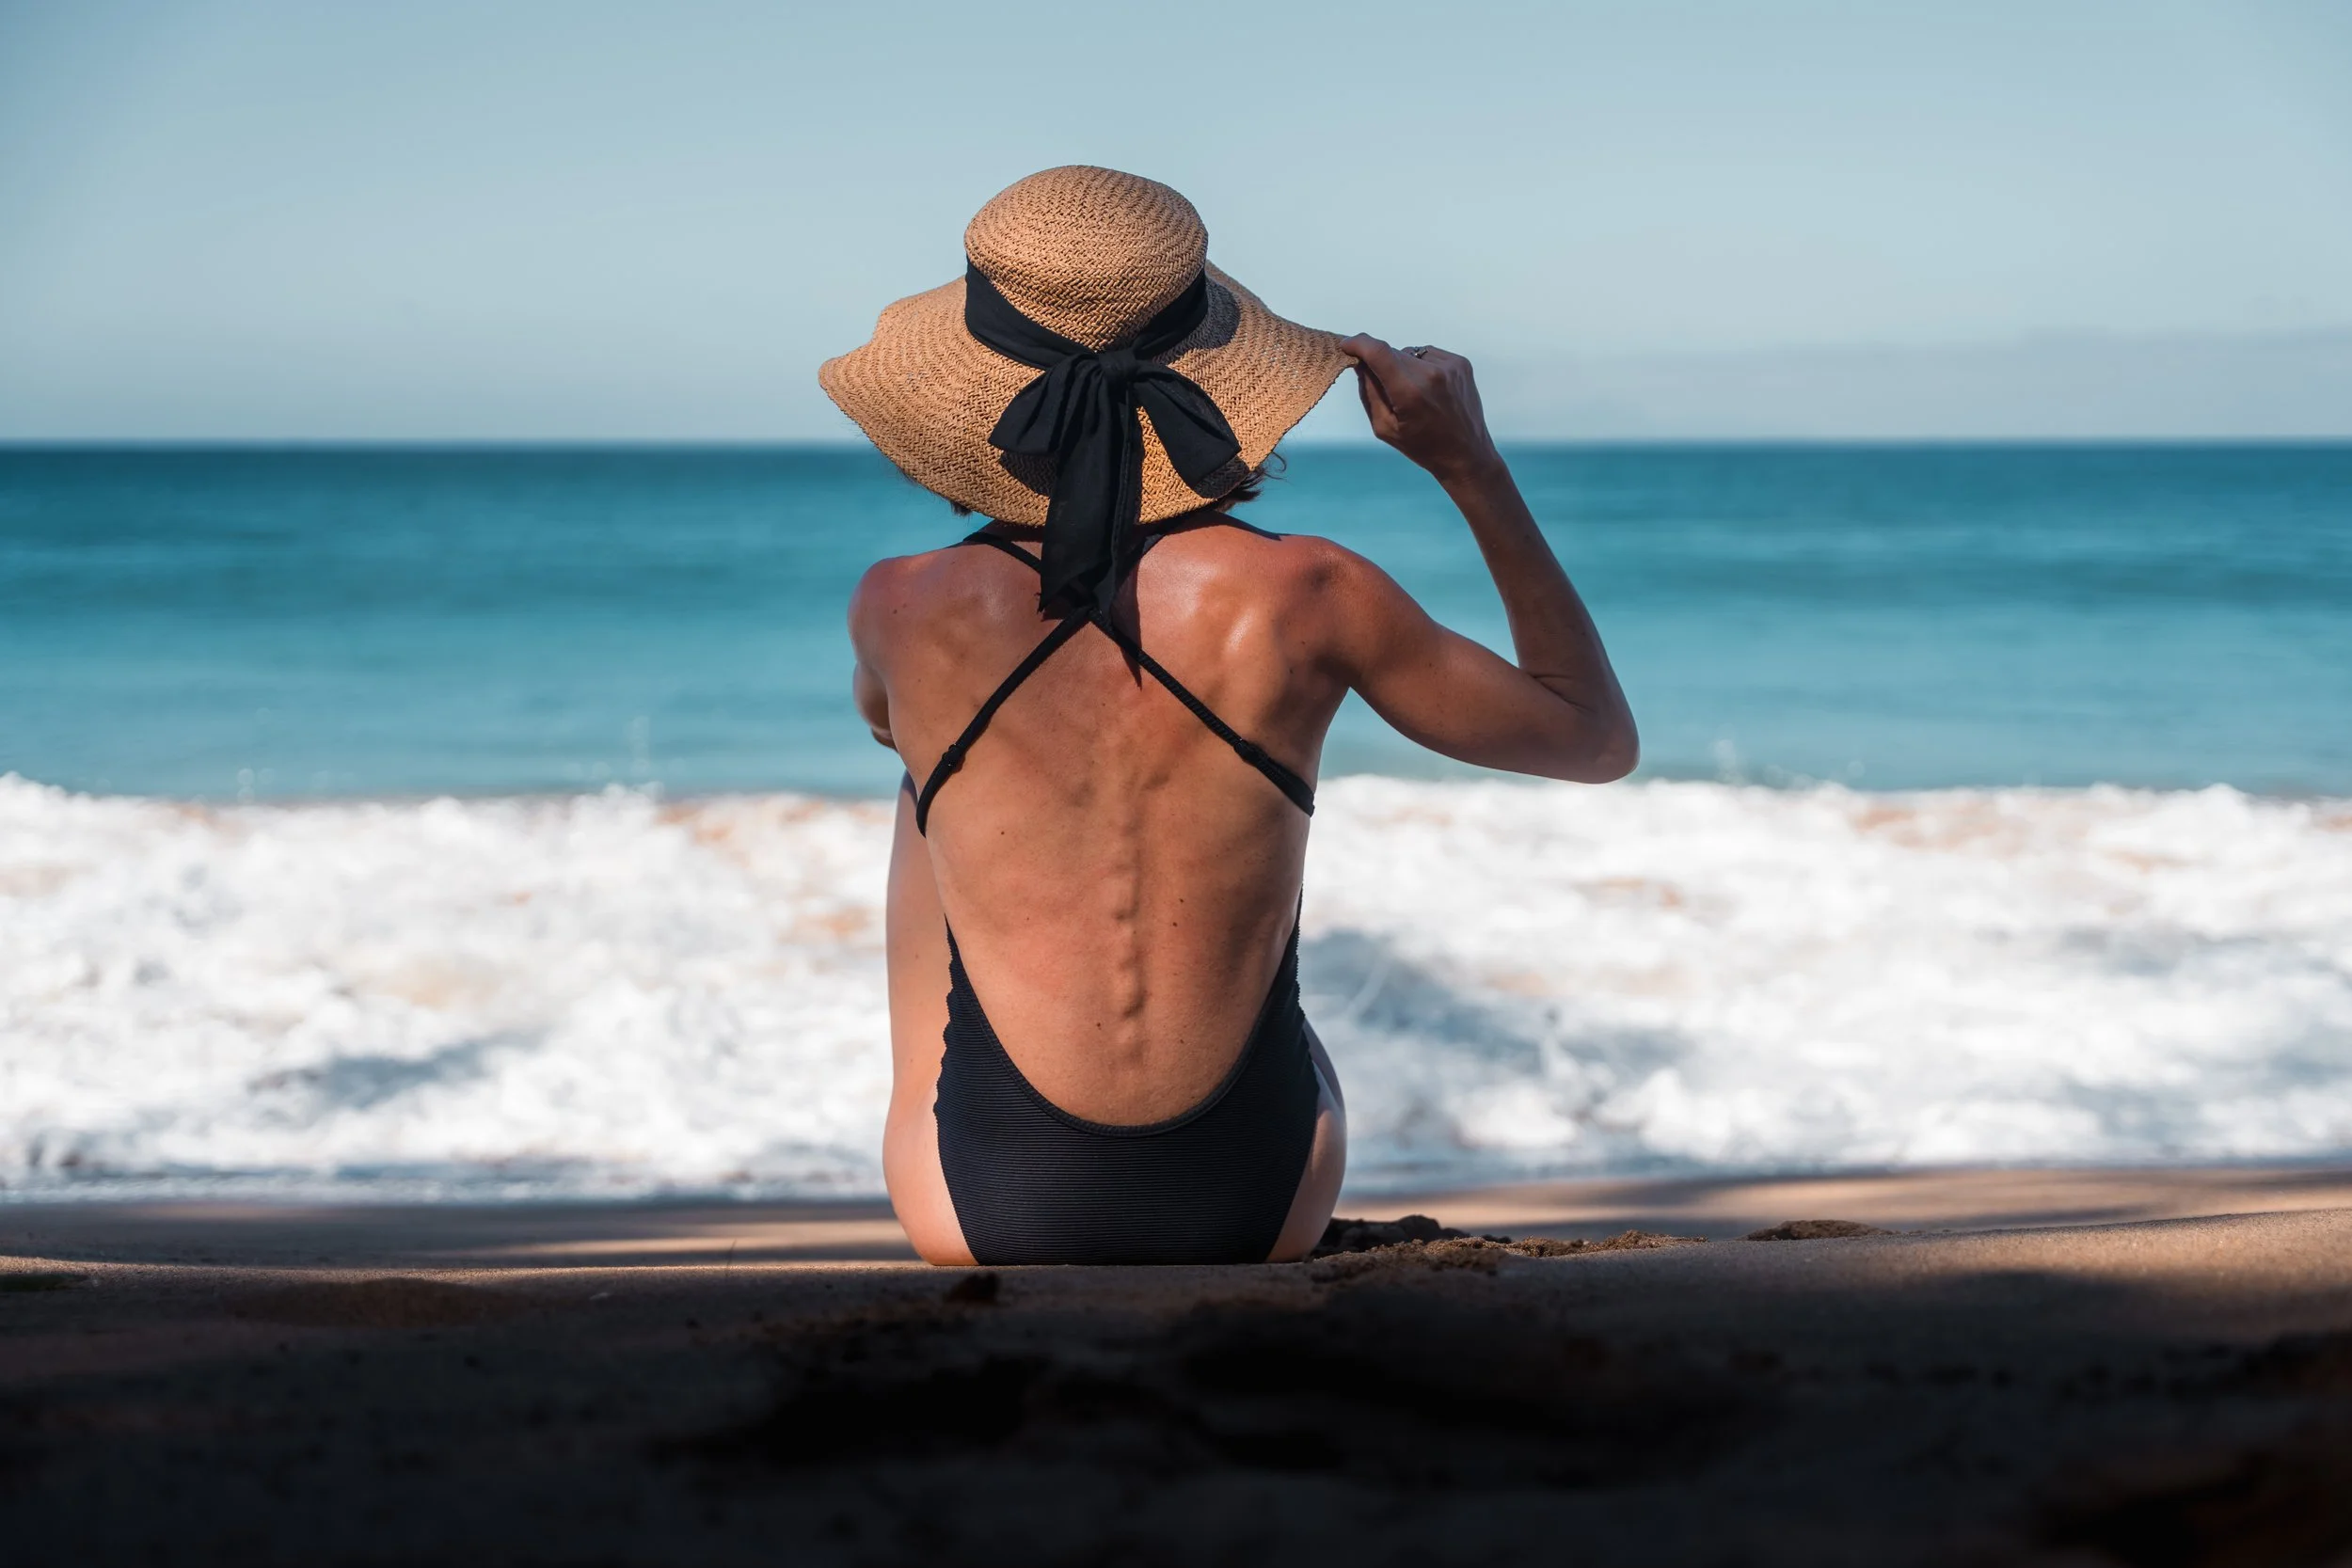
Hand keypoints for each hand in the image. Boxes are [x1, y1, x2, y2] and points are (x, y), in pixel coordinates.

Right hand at [1338, 335, 1502, 487]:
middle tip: (1387, 388)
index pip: (1378, 352)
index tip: (1346, 345)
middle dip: (1381, 363)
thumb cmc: (1422, 446)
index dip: (1358, 344)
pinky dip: (1422, 366)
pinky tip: (1429, 389)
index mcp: (1409, 393)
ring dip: (1403, 366)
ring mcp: (1449, 366)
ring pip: (1410, 353)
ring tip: (1414, 393)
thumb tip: (1361, 363)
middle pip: (1392, 353)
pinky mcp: (1461, 363)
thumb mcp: (1384, 428)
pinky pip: (1428, 354)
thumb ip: (1368, 393)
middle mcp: (1431, 374)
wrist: (1466, 454)